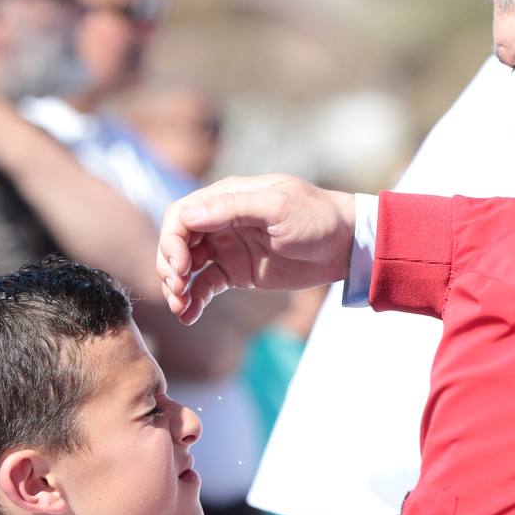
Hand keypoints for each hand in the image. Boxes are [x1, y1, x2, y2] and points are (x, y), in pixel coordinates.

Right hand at [156, 174, 355, 323]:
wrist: (345, 246)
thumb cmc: (316, 218)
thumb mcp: (277, 207)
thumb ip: (233, 208)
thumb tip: (188, 216)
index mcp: (227, 198)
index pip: (181, 215)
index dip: (172, 241)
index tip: (182, 267)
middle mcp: (221, 221)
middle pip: (177, 241)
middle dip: (169, 265)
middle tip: (178, 289)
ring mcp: (226, 247)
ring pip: (186, 266)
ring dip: (176, 285)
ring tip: (180, 307)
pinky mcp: (235, 272)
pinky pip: (205, 285)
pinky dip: (193, 300)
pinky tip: (189, 316)